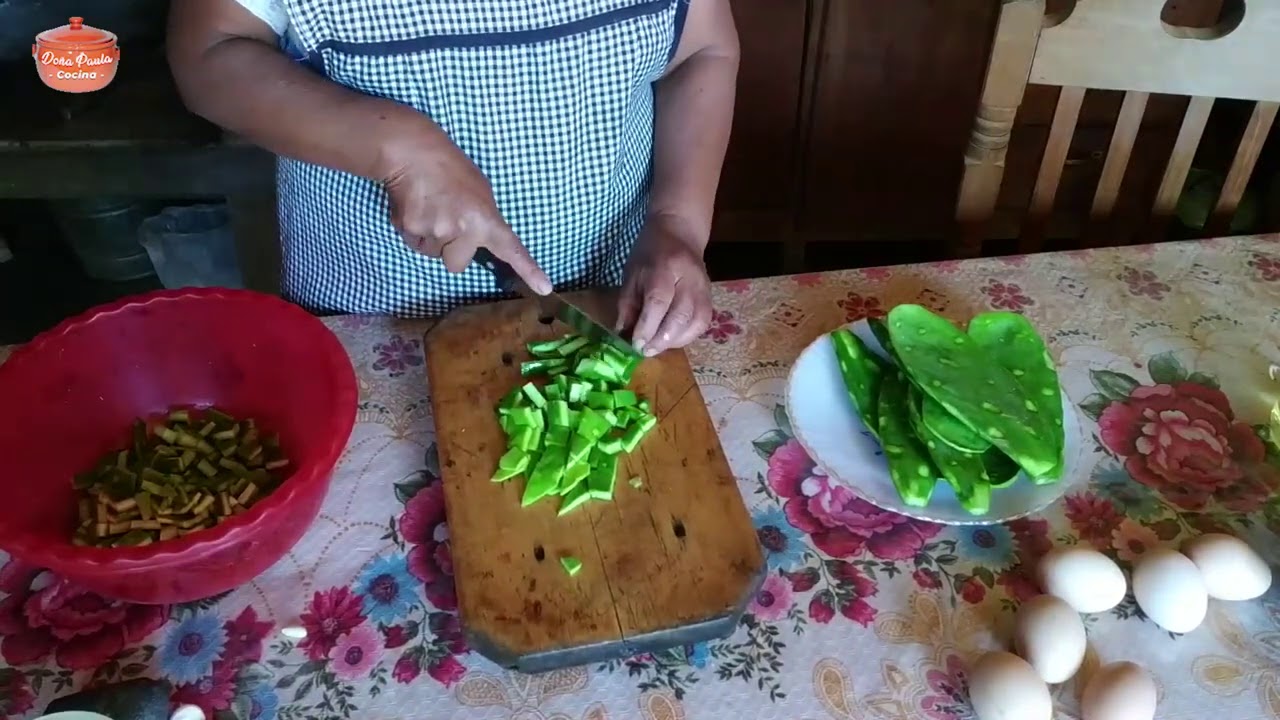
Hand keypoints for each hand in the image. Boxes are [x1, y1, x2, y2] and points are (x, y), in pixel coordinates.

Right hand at [378, 128, 550, 294]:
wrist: (412, 151)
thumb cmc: (450, 167)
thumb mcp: (481, 191)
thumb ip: (484, 219)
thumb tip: (480, 240)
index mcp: (485, 219)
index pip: (511, 249)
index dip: (528, 270)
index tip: (544, 288)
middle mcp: (463, 230)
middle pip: (458, 264)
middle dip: (452, 250)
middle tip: (447, 220)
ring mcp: (435, 232)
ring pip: (434, 254)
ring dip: (432, 238)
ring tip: (430, 207)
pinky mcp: (409, 229)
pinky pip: (414, 242)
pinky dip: (414, 230)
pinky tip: (415, 207)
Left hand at [616, 216, 712, 355]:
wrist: (680, 234)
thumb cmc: (650, 253)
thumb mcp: (631, 273)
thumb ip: (627, 304)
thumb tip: (624, 335)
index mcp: (664, 268)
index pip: (658, 302)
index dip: (647, 326)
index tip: (636, 344)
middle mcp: (689, 279)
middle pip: (680, 316)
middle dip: (661, 339)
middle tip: (645, 351)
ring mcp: (703, 289)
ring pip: (695, 323)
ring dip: (674, 342)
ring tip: (657, 347)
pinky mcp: (710, 298)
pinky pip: (702, 324)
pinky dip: (687, 337)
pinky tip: (671, 340)